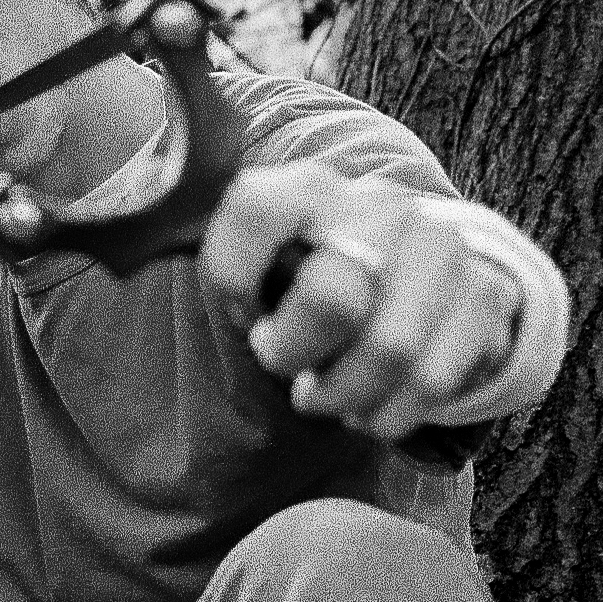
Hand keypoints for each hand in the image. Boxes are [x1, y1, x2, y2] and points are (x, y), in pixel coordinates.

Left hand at [200, 163, 522, 440]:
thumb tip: (116, 237)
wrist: (419, 280)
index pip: (251, 211)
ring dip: (347, 396)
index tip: (245, 317)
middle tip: (291, 371)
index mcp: (305, 188)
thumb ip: (212, 264)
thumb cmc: (309, 284)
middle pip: (332, 297)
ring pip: (389, 349)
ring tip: (331, 397)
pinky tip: (374, 410)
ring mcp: (439, 244)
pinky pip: (436, 378)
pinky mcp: (486, 292)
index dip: (234, 280)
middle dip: (298, 356)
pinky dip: (393, 414)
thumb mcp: (256, 267)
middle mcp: (376, 204)